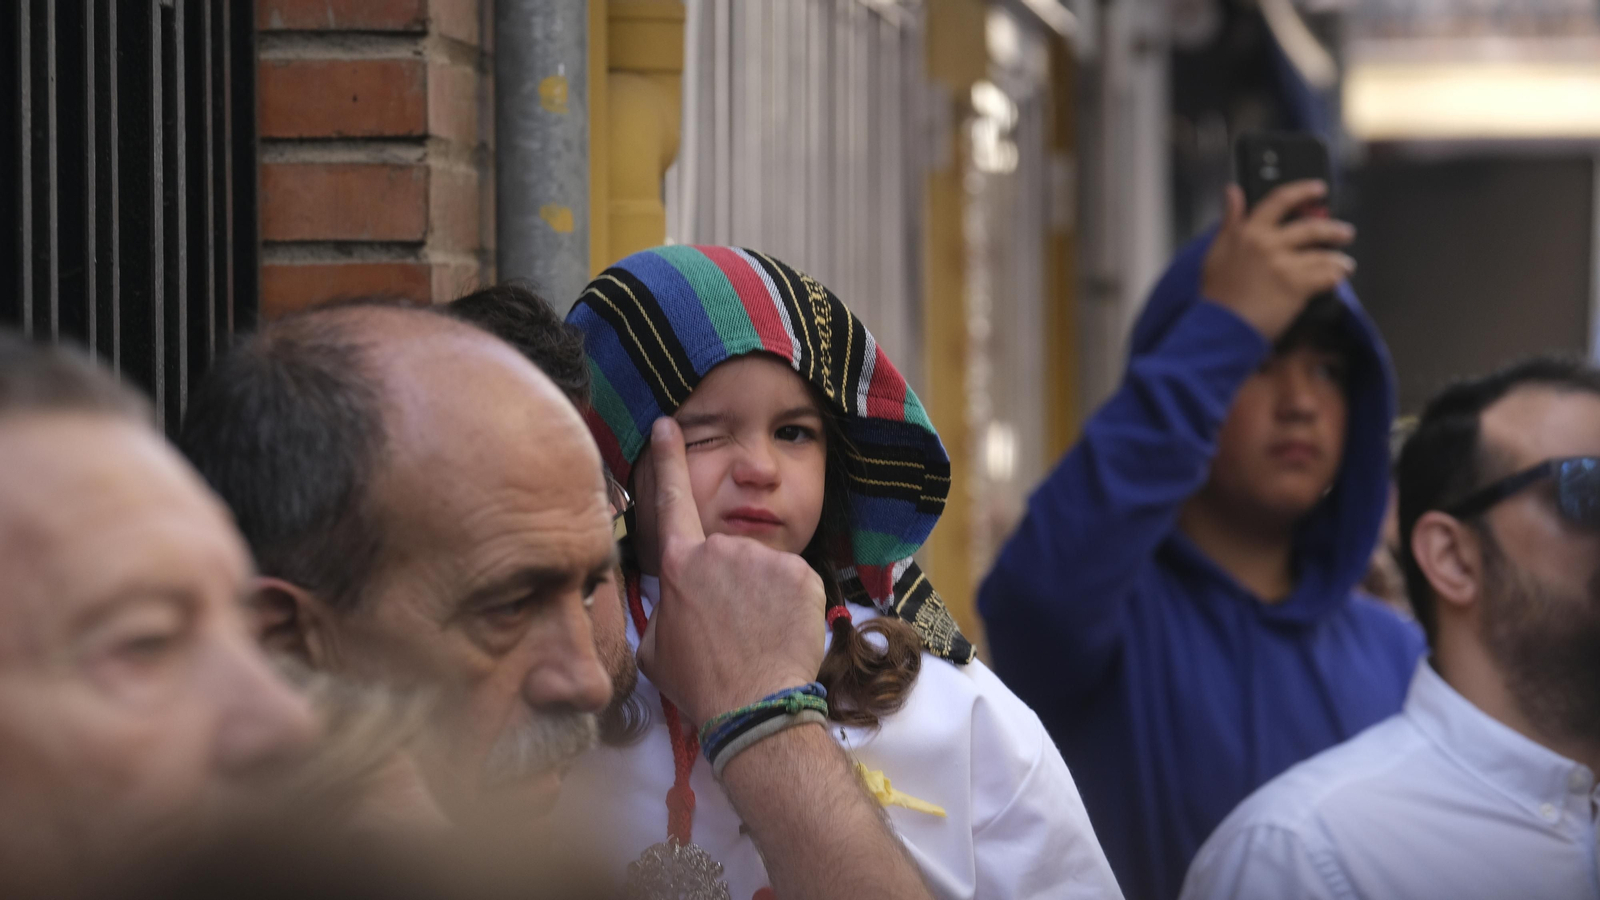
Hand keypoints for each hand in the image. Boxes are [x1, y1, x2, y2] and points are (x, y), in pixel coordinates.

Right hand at [635, 417, 827, 726]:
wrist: (754, 704)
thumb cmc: (701, 682)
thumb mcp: (656, 646)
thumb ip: (663, 607)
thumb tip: (673, 599)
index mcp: (680, 564)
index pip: (671, 501)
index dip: (666, 461)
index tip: (668, 425)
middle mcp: (721, 550)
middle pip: (729, 555)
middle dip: (733, 583)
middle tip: (732, 629)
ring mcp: (763, 558)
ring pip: (764, 570)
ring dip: (763, 596)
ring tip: (757, 636)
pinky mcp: (801, 572)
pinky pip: (795, 582)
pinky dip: (793, 604)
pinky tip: (782, 632)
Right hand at [1202, 181, 1355, 341]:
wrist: (1220, 326)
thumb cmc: (1216, 294)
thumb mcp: (1215, 250)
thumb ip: (1228, 220)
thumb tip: (1232, 192)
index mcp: (1248, 232)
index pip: (1279, 200)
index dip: (1302, 191)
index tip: (1317, 189)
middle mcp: (1268, 243)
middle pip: (1311, 227)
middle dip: (1333, 229)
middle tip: (1344, 232)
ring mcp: (1284, 264)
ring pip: (1323, 254)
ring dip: (1339, 259)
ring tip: (1345, 265)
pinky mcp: (1296, 285)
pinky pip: (1327, 276)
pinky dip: (1336, 276)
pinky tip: (1338, 278)